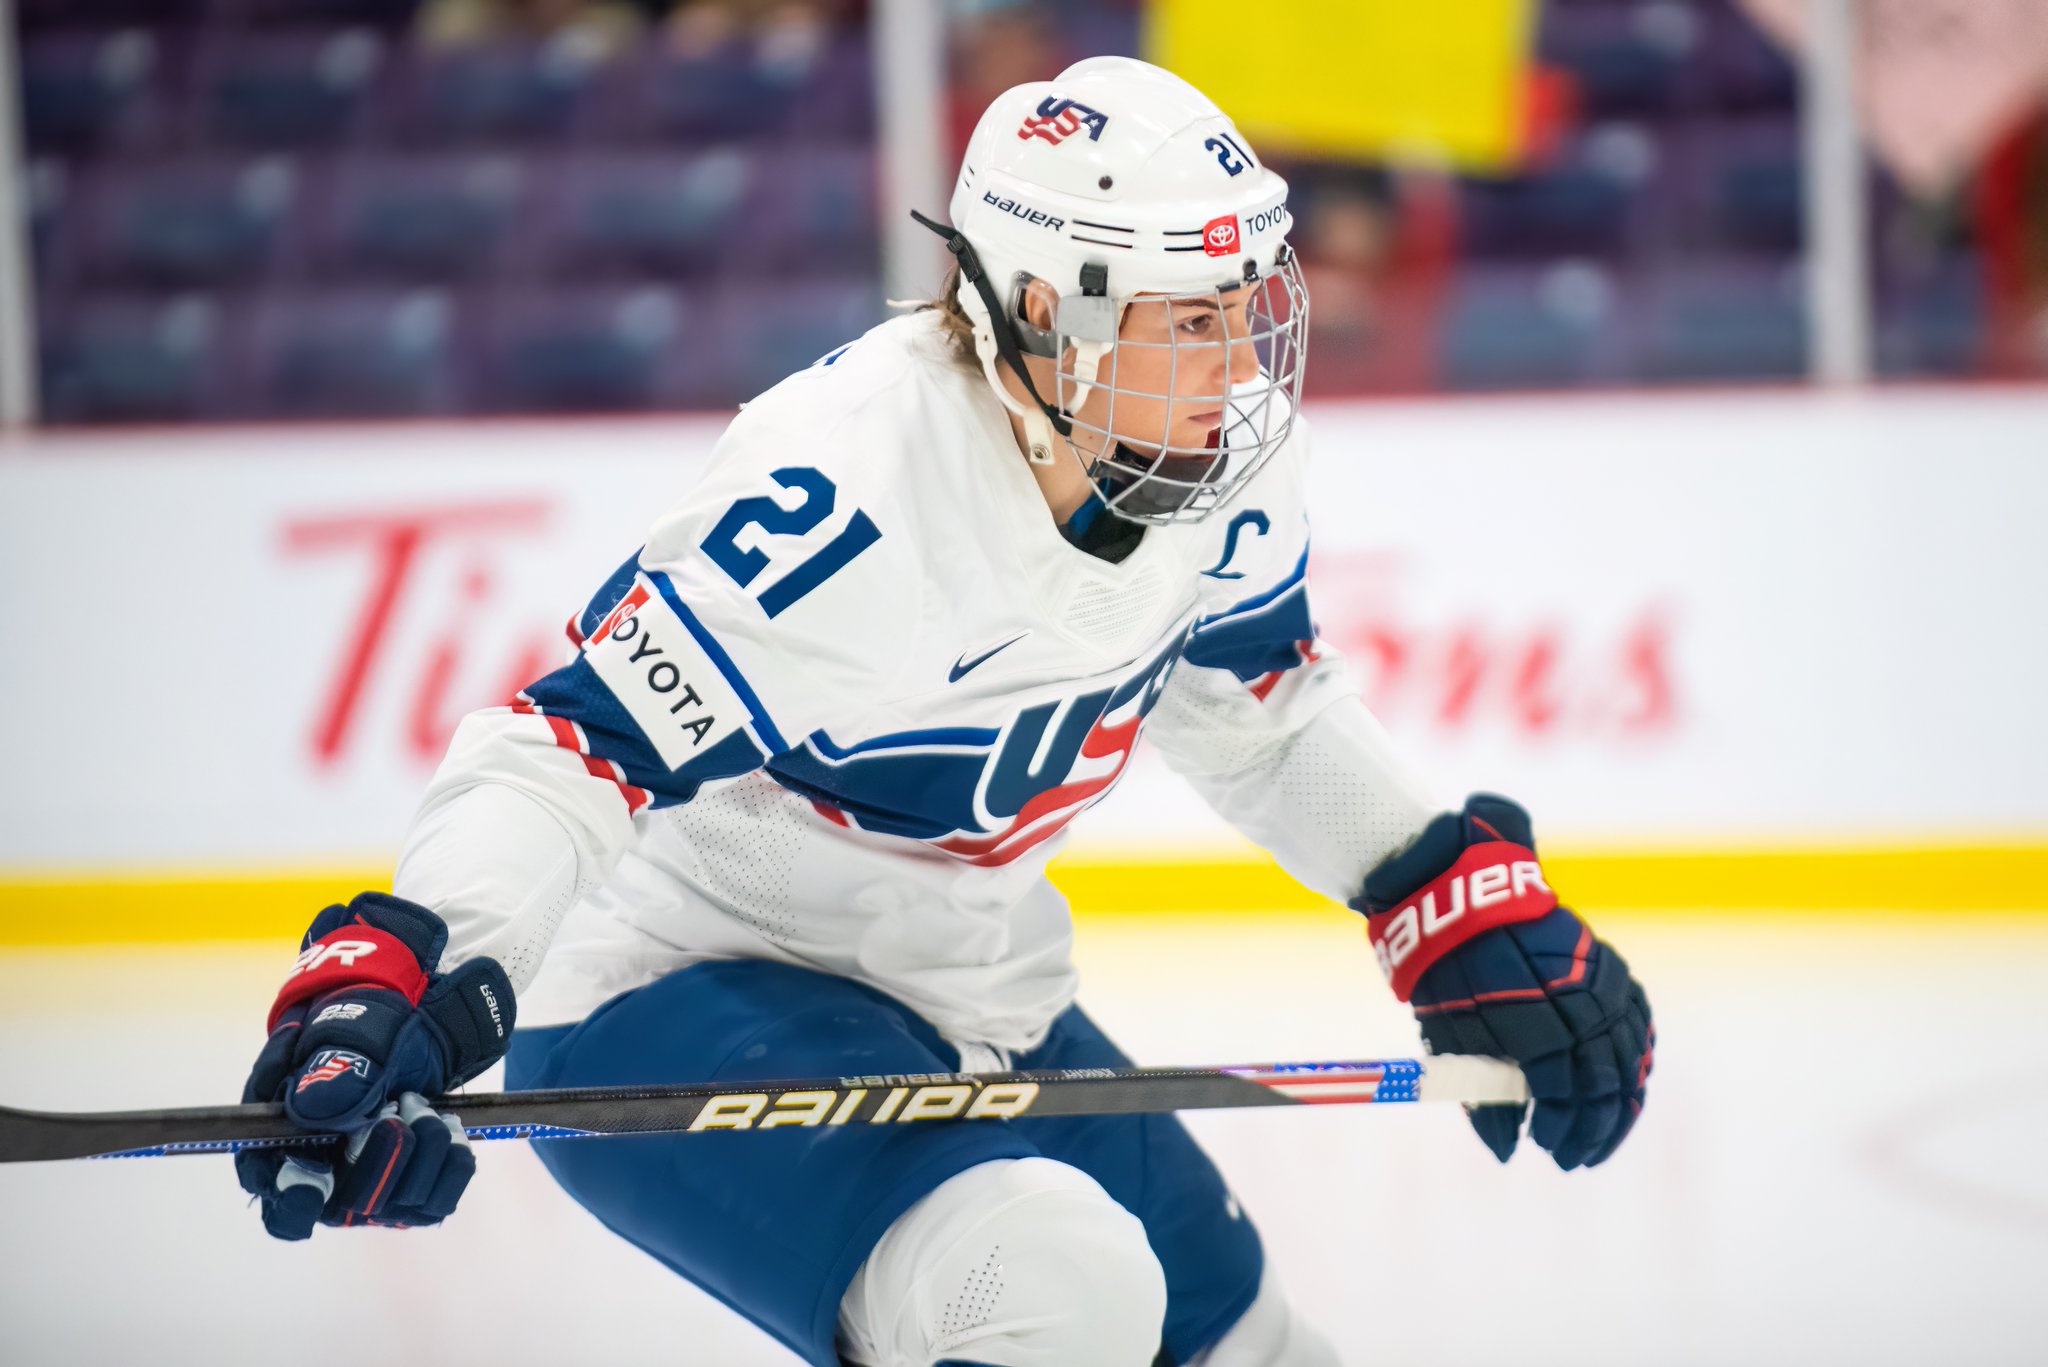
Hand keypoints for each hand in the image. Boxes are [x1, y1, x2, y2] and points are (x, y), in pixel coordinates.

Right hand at [237, 893, 514, 1237]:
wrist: (406, 1018)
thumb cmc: (353, 1025)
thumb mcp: (343, 1034)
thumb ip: (329, 1071)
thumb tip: (316, 1109)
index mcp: (286, 1153)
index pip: (284, 1210)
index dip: (299, 1201)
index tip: (323, 1174)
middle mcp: (331, 1184)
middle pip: (356, 1206)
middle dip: (385, 1152)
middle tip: (401, 1102)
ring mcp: (376, 1190)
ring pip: (404, 1202)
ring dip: (424, 1145)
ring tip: (419, 1098)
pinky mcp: (418, 1187)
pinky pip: (441, 1197)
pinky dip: (451, 1157)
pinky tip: (447, 1123)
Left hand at [1353, 795, 1653, 1169]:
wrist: (1463, 889)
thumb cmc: (1445, 965)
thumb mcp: (1448, 1033)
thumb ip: (1481, 1094)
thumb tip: (1504, 1153)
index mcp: (1533, 1017)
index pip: (1562, 1092)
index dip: (1557, 1126)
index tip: (1541, 1145)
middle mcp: (1577, 1001)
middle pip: (1604, 1083)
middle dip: (1591, 1128)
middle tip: (1570, 1157)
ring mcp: (1601, 982)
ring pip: (1631, 1059)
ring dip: (1620, 1105)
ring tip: (1598, 1137)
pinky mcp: (1610, 967)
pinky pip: (1638, 1024)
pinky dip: (1635, 1062)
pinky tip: (1624, 1087)